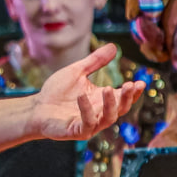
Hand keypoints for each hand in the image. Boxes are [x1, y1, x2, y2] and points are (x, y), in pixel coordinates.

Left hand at [28, 44, 144, 140]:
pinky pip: (87, 123)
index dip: (133, 92)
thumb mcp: (77, 72)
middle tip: (129, 85)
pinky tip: (82, 96)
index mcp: (102, 100)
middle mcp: (99, 113)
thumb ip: (95, 61)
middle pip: (120, 108)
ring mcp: (90, 124)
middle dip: (126, 98)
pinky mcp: (77, 131)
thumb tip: (114, 46)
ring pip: (108, 118)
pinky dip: (86, 110)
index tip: (141, 82)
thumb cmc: (57, 92)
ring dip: (110, 105)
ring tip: (107, 88)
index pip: (123, 97)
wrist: (36, 107)